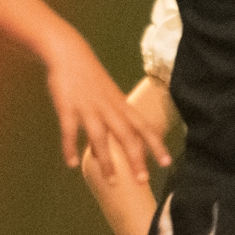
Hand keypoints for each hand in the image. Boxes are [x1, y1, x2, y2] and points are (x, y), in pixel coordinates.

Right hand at [43, 45, 162, 182]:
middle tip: (142, 181)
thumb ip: (106, 127)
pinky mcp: (67, 107)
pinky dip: (70, 147)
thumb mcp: (105, 99)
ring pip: (100, 137)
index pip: (143, 127)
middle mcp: (108, 109)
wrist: (69, 53)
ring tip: (111, 181)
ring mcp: (88, 109)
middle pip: (126, 136)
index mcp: (120, 106)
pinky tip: (70, 163)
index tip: (166, 163)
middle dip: (136, 159)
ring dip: (106, 160)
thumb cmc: (89, 78)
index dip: (156, 145)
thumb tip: (102, 156)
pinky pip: (70, 131)